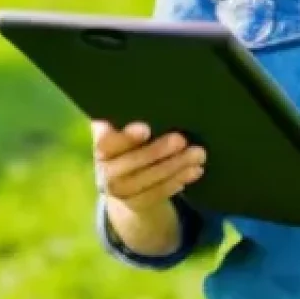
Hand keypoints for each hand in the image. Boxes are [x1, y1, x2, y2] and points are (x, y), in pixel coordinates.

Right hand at [91, 119, 205, 212]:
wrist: (123, 178)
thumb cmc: (129, 141)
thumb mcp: (122, 129)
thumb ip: (128, 118)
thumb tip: (154, 94)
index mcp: (100, 145)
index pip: (107, 142)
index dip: (126, 137)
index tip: (146, 128)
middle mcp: (103, 170)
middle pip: (131, 162)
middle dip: (158, 151)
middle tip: (182, 139)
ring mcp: (118, 191)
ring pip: (149, 179)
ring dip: (176, 166)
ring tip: (198, 154)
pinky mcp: (136, 204)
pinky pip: (158, 194)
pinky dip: (178, 181)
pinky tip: (195, 171)